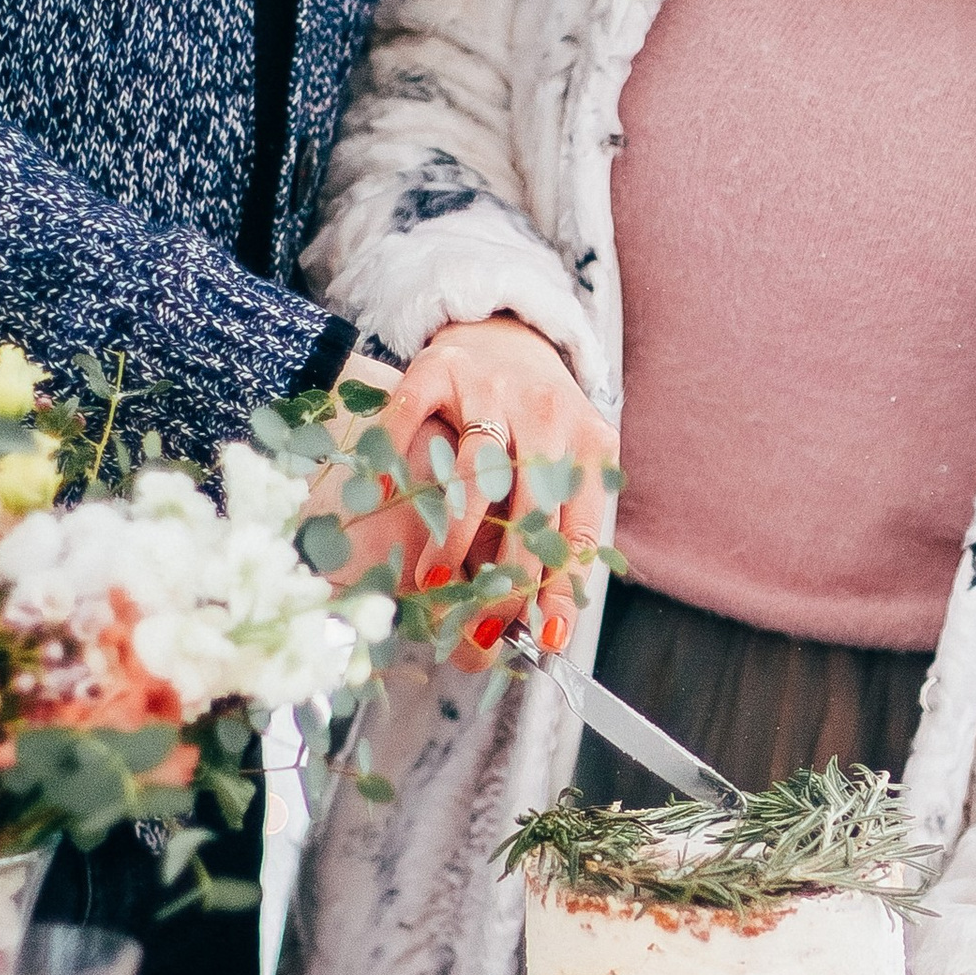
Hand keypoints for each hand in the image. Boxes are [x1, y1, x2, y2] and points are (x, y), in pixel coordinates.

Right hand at [319, 316, 614, 649]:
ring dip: (454, 534)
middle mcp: (547, 414)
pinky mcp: (440, 367)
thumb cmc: (536, 426)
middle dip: (507, 576)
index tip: (548, 638)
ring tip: (435, 584)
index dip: (562, 587)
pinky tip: (386, 498)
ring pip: (475, 469)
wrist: (508, 336)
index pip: (576, 528)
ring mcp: (493, 388)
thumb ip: (558, 531)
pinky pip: (412, 414)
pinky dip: (395, 456)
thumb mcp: (568, 469)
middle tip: (483, 626)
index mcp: (589, 445)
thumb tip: (547, 625)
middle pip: (529, 508)